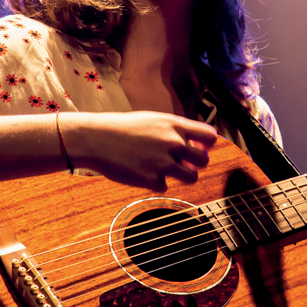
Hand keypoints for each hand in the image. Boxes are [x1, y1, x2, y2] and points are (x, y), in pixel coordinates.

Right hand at [60, 110, 215, 189]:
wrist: (96, 139)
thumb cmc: (125, 128)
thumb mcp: (154, 120)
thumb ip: (176, 131)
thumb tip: (197, 146)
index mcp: (174, 125)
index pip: (210, 136)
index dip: (207, 144)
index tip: (199, 147)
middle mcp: (173, 143)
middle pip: (204, 160)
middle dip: (196, 163)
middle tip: (182, 162)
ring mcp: (163, 162)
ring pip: (192, 177)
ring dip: (183, 175)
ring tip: (166, 169)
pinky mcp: (151, 179)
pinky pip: (165, 186)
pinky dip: (156, 182)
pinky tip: (142, 172)